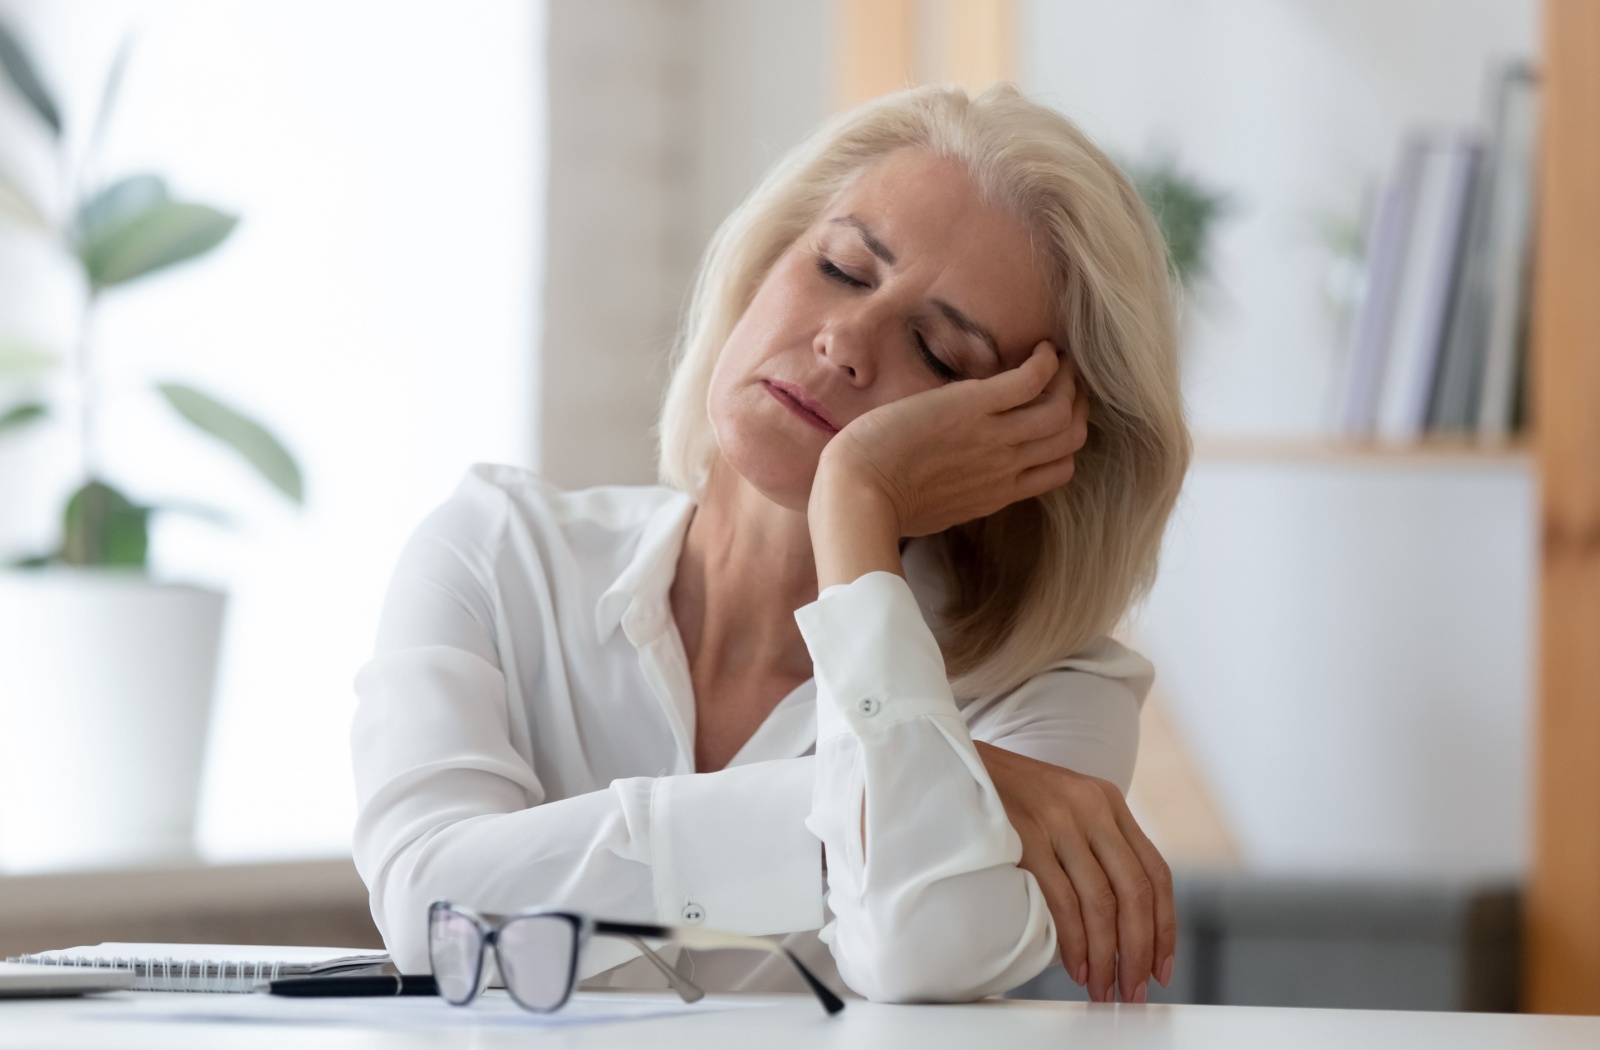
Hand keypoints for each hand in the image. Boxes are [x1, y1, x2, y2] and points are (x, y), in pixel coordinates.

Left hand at [814, 341, 1089, 538]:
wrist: (856, 493)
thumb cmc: (879, 502)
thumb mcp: (935, 507)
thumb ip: (961, 490)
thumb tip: (959, 477)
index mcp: (997, 493)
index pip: (1058, 470)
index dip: (1065, 440)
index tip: (1055, 415)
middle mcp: (1005, 467)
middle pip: (1070, 437)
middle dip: (1076, 404)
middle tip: (1065, 379)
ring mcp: (993, 438)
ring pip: (1061, 410)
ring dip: (1068, 379)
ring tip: (1057, 359)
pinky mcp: (972, 408)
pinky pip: (1032, 381)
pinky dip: (1045, 362)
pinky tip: (1039, 349)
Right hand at [975, 740, 1175, 1003]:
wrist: (957, 762)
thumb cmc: (1009, 796)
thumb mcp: (1064, 805)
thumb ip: (1094, 844)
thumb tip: (1118, 918)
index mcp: (1108, 802)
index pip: (1156, 872)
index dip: (1165, 927)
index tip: (1161, 968)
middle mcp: (1092, 808)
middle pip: (1135, 891)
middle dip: (1139, 950)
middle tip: (1133, 990)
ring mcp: (1059, 820)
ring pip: (1102, 901)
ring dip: (1106, 955)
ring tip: (1102, 987)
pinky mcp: (1027, 836)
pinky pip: (1062, 899)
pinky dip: (1073, 940)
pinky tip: (1075, 965)